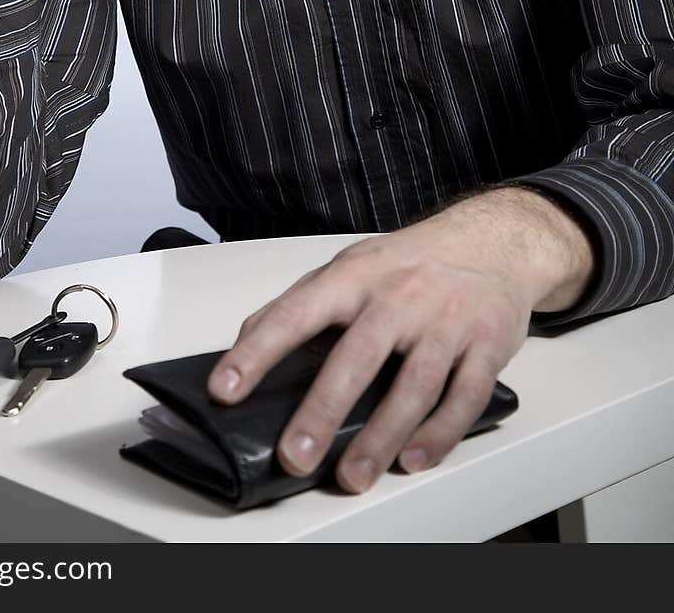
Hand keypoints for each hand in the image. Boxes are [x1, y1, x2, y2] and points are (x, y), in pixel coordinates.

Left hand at [206, 206, 537, 493]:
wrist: (491, 241)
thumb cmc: (409, 262)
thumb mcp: (349, 266)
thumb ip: (299, 303)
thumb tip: (245, 341)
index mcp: (354, 277)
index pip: (296, 314)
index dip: (257, 352)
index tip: (225, 389)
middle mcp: (398, 298)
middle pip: (357, 356)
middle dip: (323, 409)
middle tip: (295, 454)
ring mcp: (445, 322)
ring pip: (413, 384)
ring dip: (381, 436)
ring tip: (351, 476)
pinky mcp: (486, 346)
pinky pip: (464, 395)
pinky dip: (440, 433)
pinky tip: (413, 459)